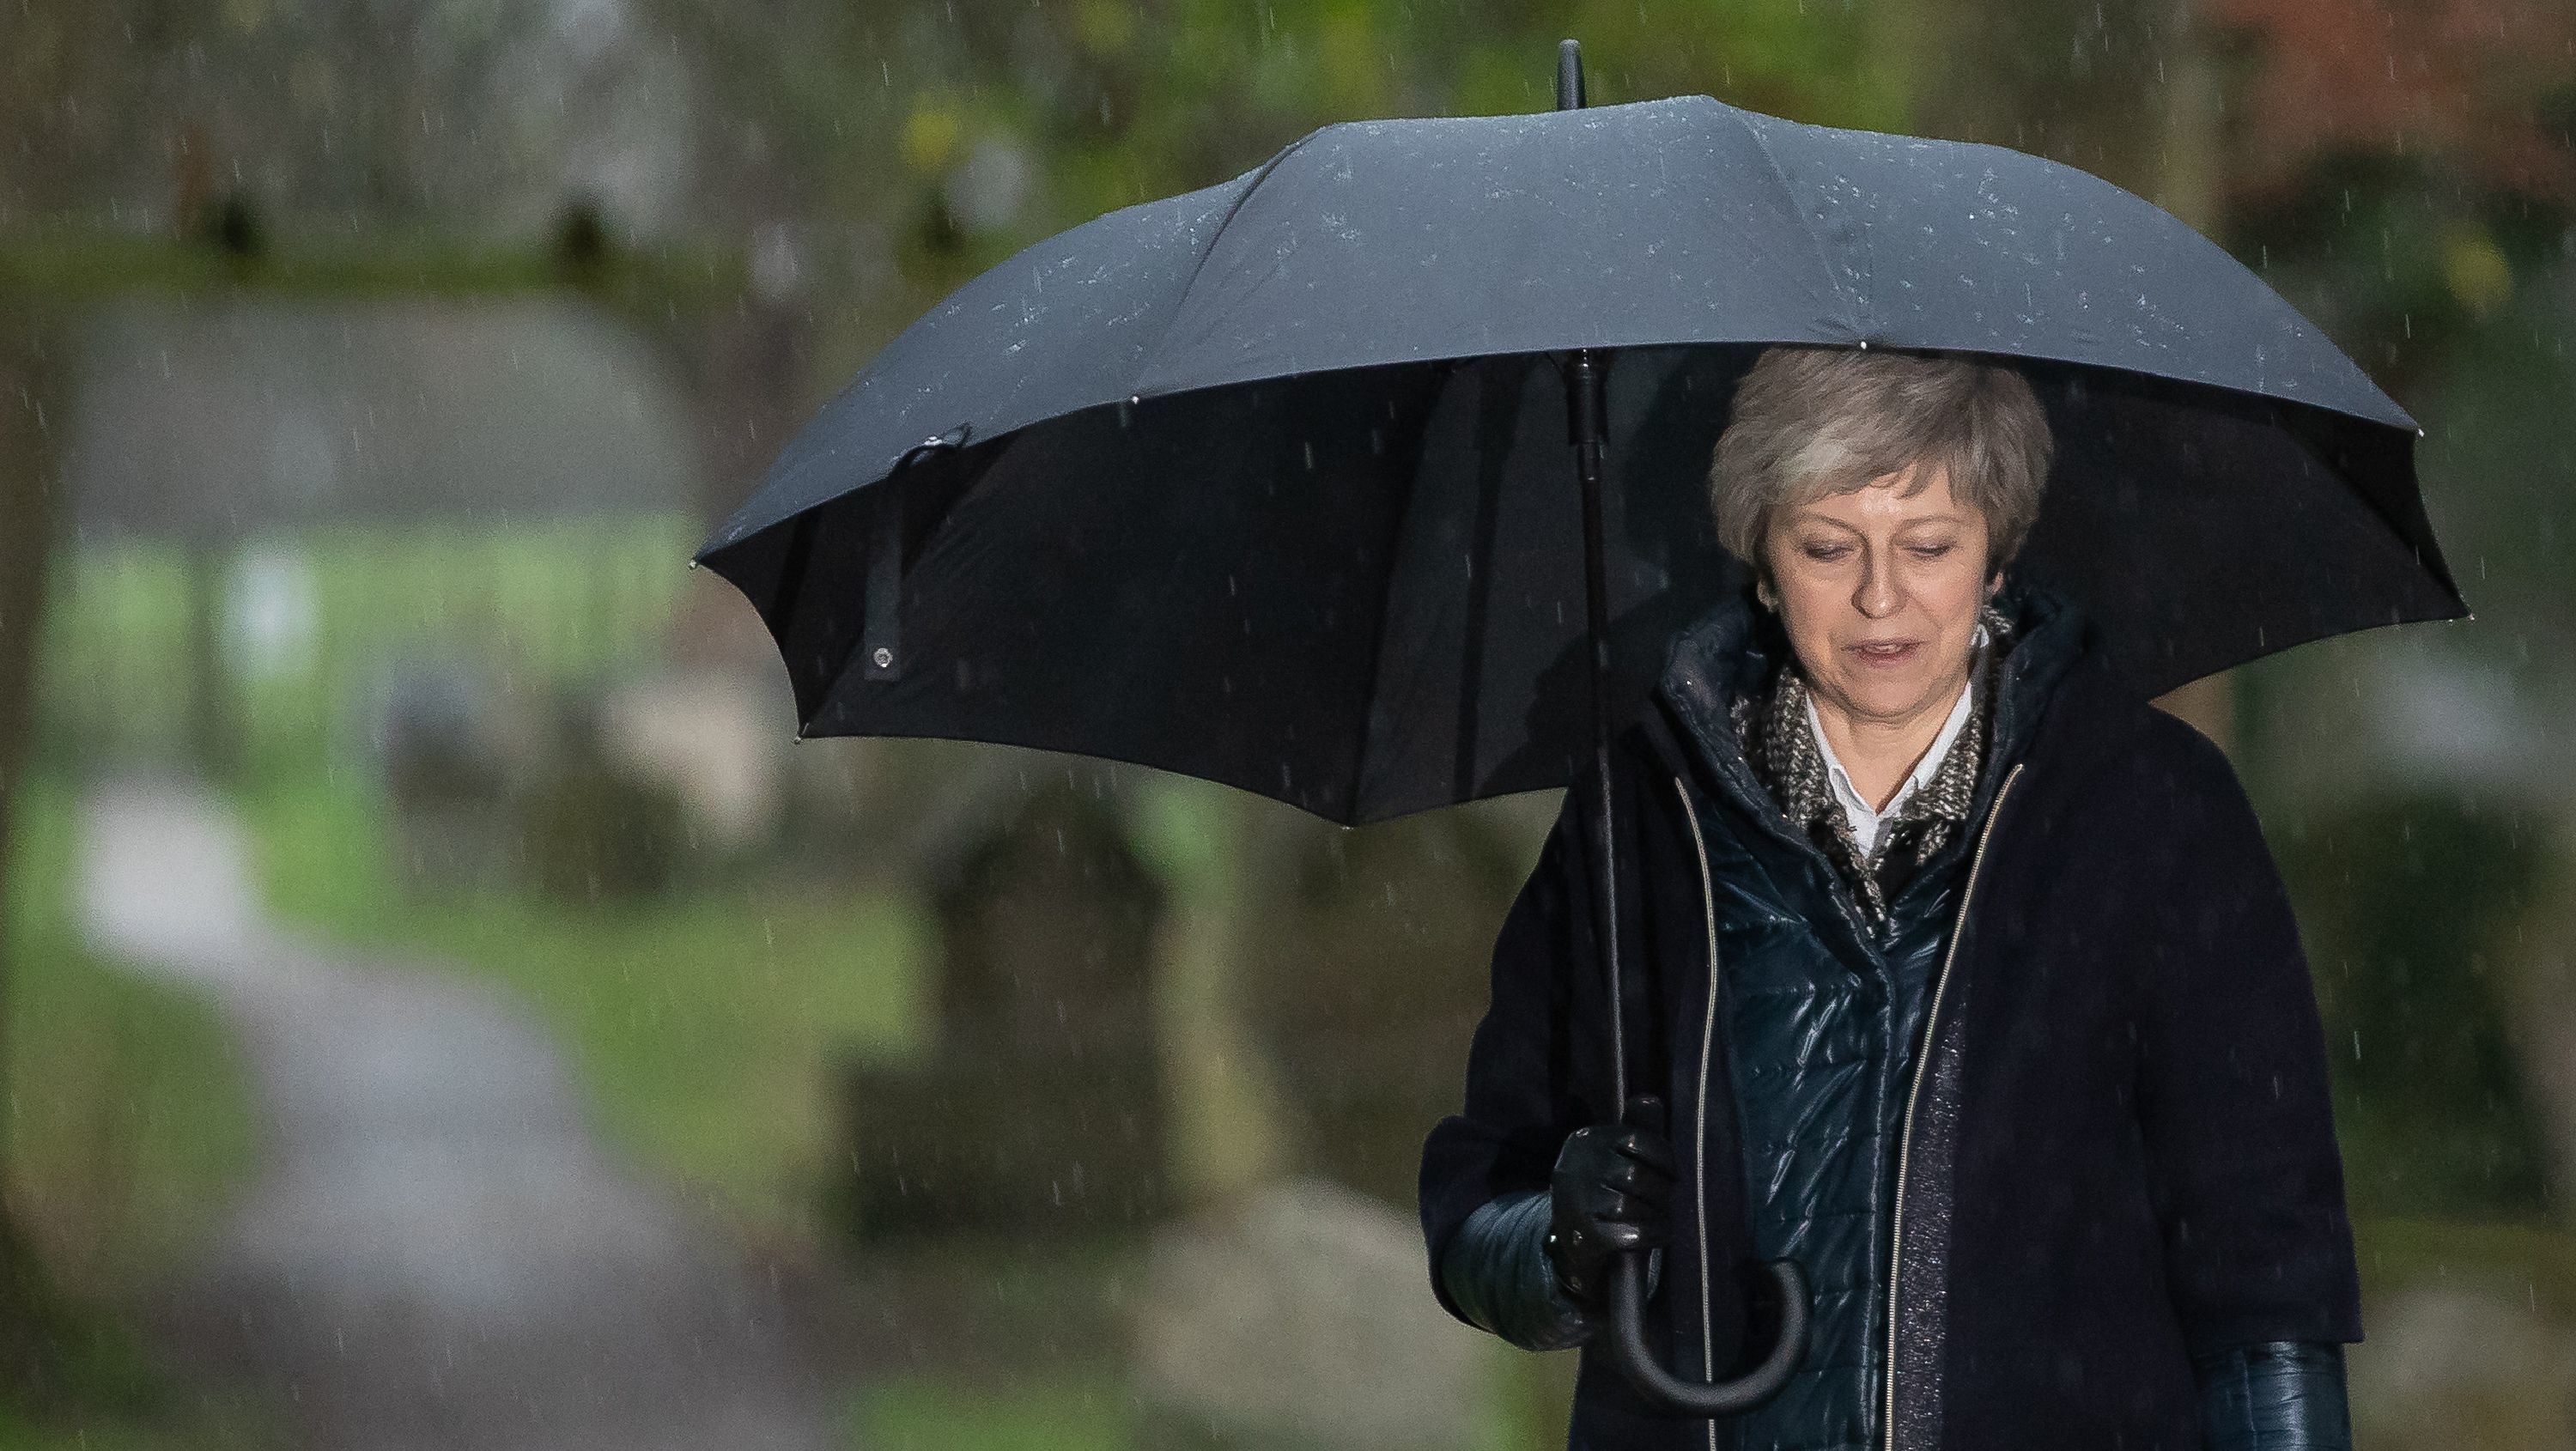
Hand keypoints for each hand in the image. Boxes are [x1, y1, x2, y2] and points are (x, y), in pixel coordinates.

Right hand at [1545, 1096, 1675, 1309]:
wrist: (1572, 1242)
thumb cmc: (1603, 1191)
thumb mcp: (1613, 1156)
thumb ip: (1635, 1128)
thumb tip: (1650, 1100)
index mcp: (1584, 1142)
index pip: (1633, 1139)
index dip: (1663, 1156)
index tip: (1674, 1173)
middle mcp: (1574, 1168)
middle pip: (1634, 1174)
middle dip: (1660, 1190)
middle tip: (1667, 1200)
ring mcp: (1574, 1203)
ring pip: (1629, 1205)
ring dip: (1656, 1214)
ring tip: (1663, 1217)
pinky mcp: (1582, 1236)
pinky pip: (1627, 1234)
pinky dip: (1651, 1234)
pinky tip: (1659, 1233)